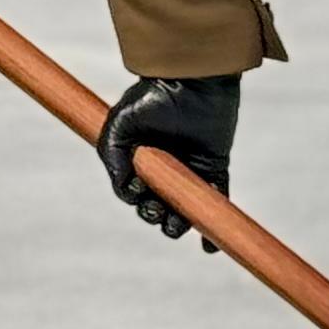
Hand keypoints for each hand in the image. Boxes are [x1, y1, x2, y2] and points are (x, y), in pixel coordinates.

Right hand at [100, 73, 241, 241]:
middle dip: (154, 215)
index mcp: (137, 158)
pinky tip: (209, 247)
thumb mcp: (119, 126)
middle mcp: (163, 167)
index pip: (134, 192)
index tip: (141, 191)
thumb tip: (125, 192)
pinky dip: (214, 227)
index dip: (136, 200)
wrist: (192, 81)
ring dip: (177, 225)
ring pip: (182, 210)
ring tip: (176, 224)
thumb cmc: (151, 98)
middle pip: (156, 205)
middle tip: (157, 210)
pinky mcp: (214, 169)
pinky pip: (216, 202)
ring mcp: (189, 170)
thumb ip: (113, 159)